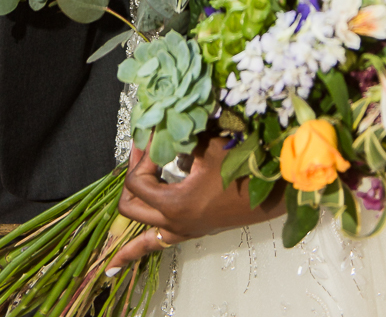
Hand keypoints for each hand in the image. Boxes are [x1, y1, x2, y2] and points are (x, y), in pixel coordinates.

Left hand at [106, 136, 284, 272]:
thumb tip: (161, 117)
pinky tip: (113, 268)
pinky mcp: (190, 231)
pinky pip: (155, 246)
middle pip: (130, 205)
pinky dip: (133, 253)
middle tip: (142, 154)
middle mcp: (173, 222)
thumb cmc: (244, 171)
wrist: (271, 195)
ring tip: (115, 208)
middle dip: (131, 177)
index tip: (151, 136)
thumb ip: (181, 134)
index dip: (139, 157)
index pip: (137, 181)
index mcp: (175, 203)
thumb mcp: (209, 146)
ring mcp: (181, 230)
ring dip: (129, 215)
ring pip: (139, 231)